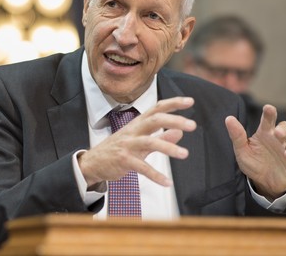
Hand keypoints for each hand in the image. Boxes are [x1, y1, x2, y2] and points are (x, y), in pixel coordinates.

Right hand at [78, 97, 195, 187]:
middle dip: (174, 120)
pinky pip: (142, 167)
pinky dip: (155, 176)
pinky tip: (167, 183)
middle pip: (154, 120)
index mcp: (138, 124)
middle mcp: (133, 131)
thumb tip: (180, 132)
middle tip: (193, 125)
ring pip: (150, 142)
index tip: (190, 101)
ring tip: (185, 154)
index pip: (157, 108)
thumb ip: (160, 136)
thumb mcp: (140, 141)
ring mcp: (127, 145)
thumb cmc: (118, 150)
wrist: (92, 162)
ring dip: (168, 147)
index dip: (173, 103)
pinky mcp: (123, 160)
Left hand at [225, 104, 285, 199]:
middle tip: (278, 132)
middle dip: (283, 129)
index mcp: (264, 135)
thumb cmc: (253, 162)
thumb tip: (228, 118)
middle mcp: (278, 141)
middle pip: (285, 129)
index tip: (268, 107)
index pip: (267, 121)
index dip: (269, 114)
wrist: (263, 181)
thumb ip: (237, 135)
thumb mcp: (242, 150)